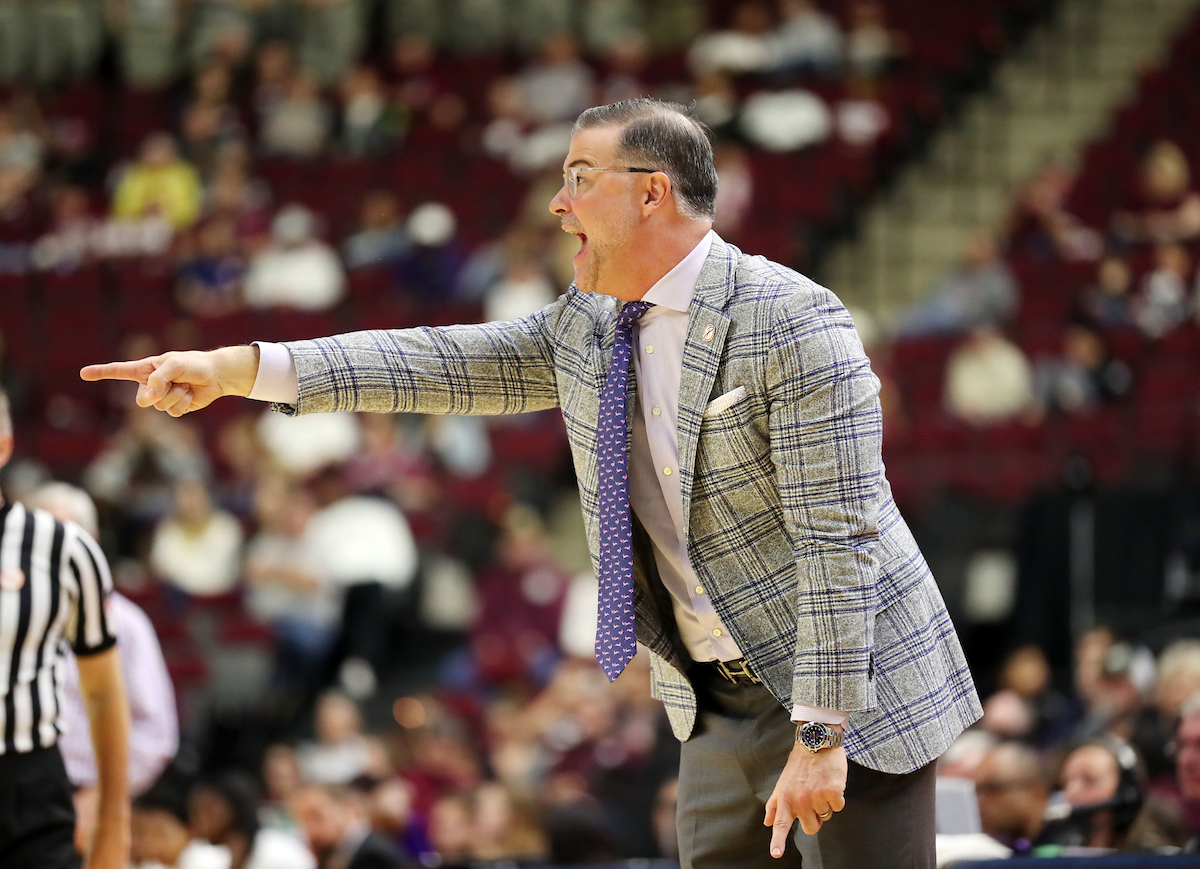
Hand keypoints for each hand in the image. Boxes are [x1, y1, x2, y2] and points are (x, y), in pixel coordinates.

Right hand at [80, 346, 259, 416]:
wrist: (216, 375)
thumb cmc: (195, 364)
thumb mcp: (175, 364)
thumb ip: (159, 377)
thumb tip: (148, 396)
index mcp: (146, 369)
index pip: (119, 372)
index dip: (101, 372)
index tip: (83, 373)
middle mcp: (151, 383)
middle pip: (141, 400)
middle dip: (157, 394)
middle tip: (173, 384)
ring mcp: (162, 396)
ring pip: (159, 407)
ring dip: (175, 396)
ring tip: (185, 385)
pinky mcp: (175, 407)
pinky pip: (172, 412)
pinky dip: (183, 403)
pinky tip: (190, 394)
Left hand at [763, 739, 846, 858]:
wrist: (816, 743)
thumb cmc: (799, 766)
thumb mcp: (782, 784)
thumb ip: (775, 805)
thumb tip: (767, 823)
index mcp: (785, 799)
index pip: (780, 825)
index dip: (778, 841)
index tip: (776, 854)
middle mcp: (799, 800)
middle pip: (811, 828)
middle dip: (815, 818)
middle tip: (812, 798)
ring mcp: (816, 797)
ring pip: (826, 816)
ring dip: (826, 804)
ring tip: (820, 785)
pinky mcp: (832, 792)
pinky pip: (838, 807)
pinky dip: (837, 797)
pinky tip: (831, 782)